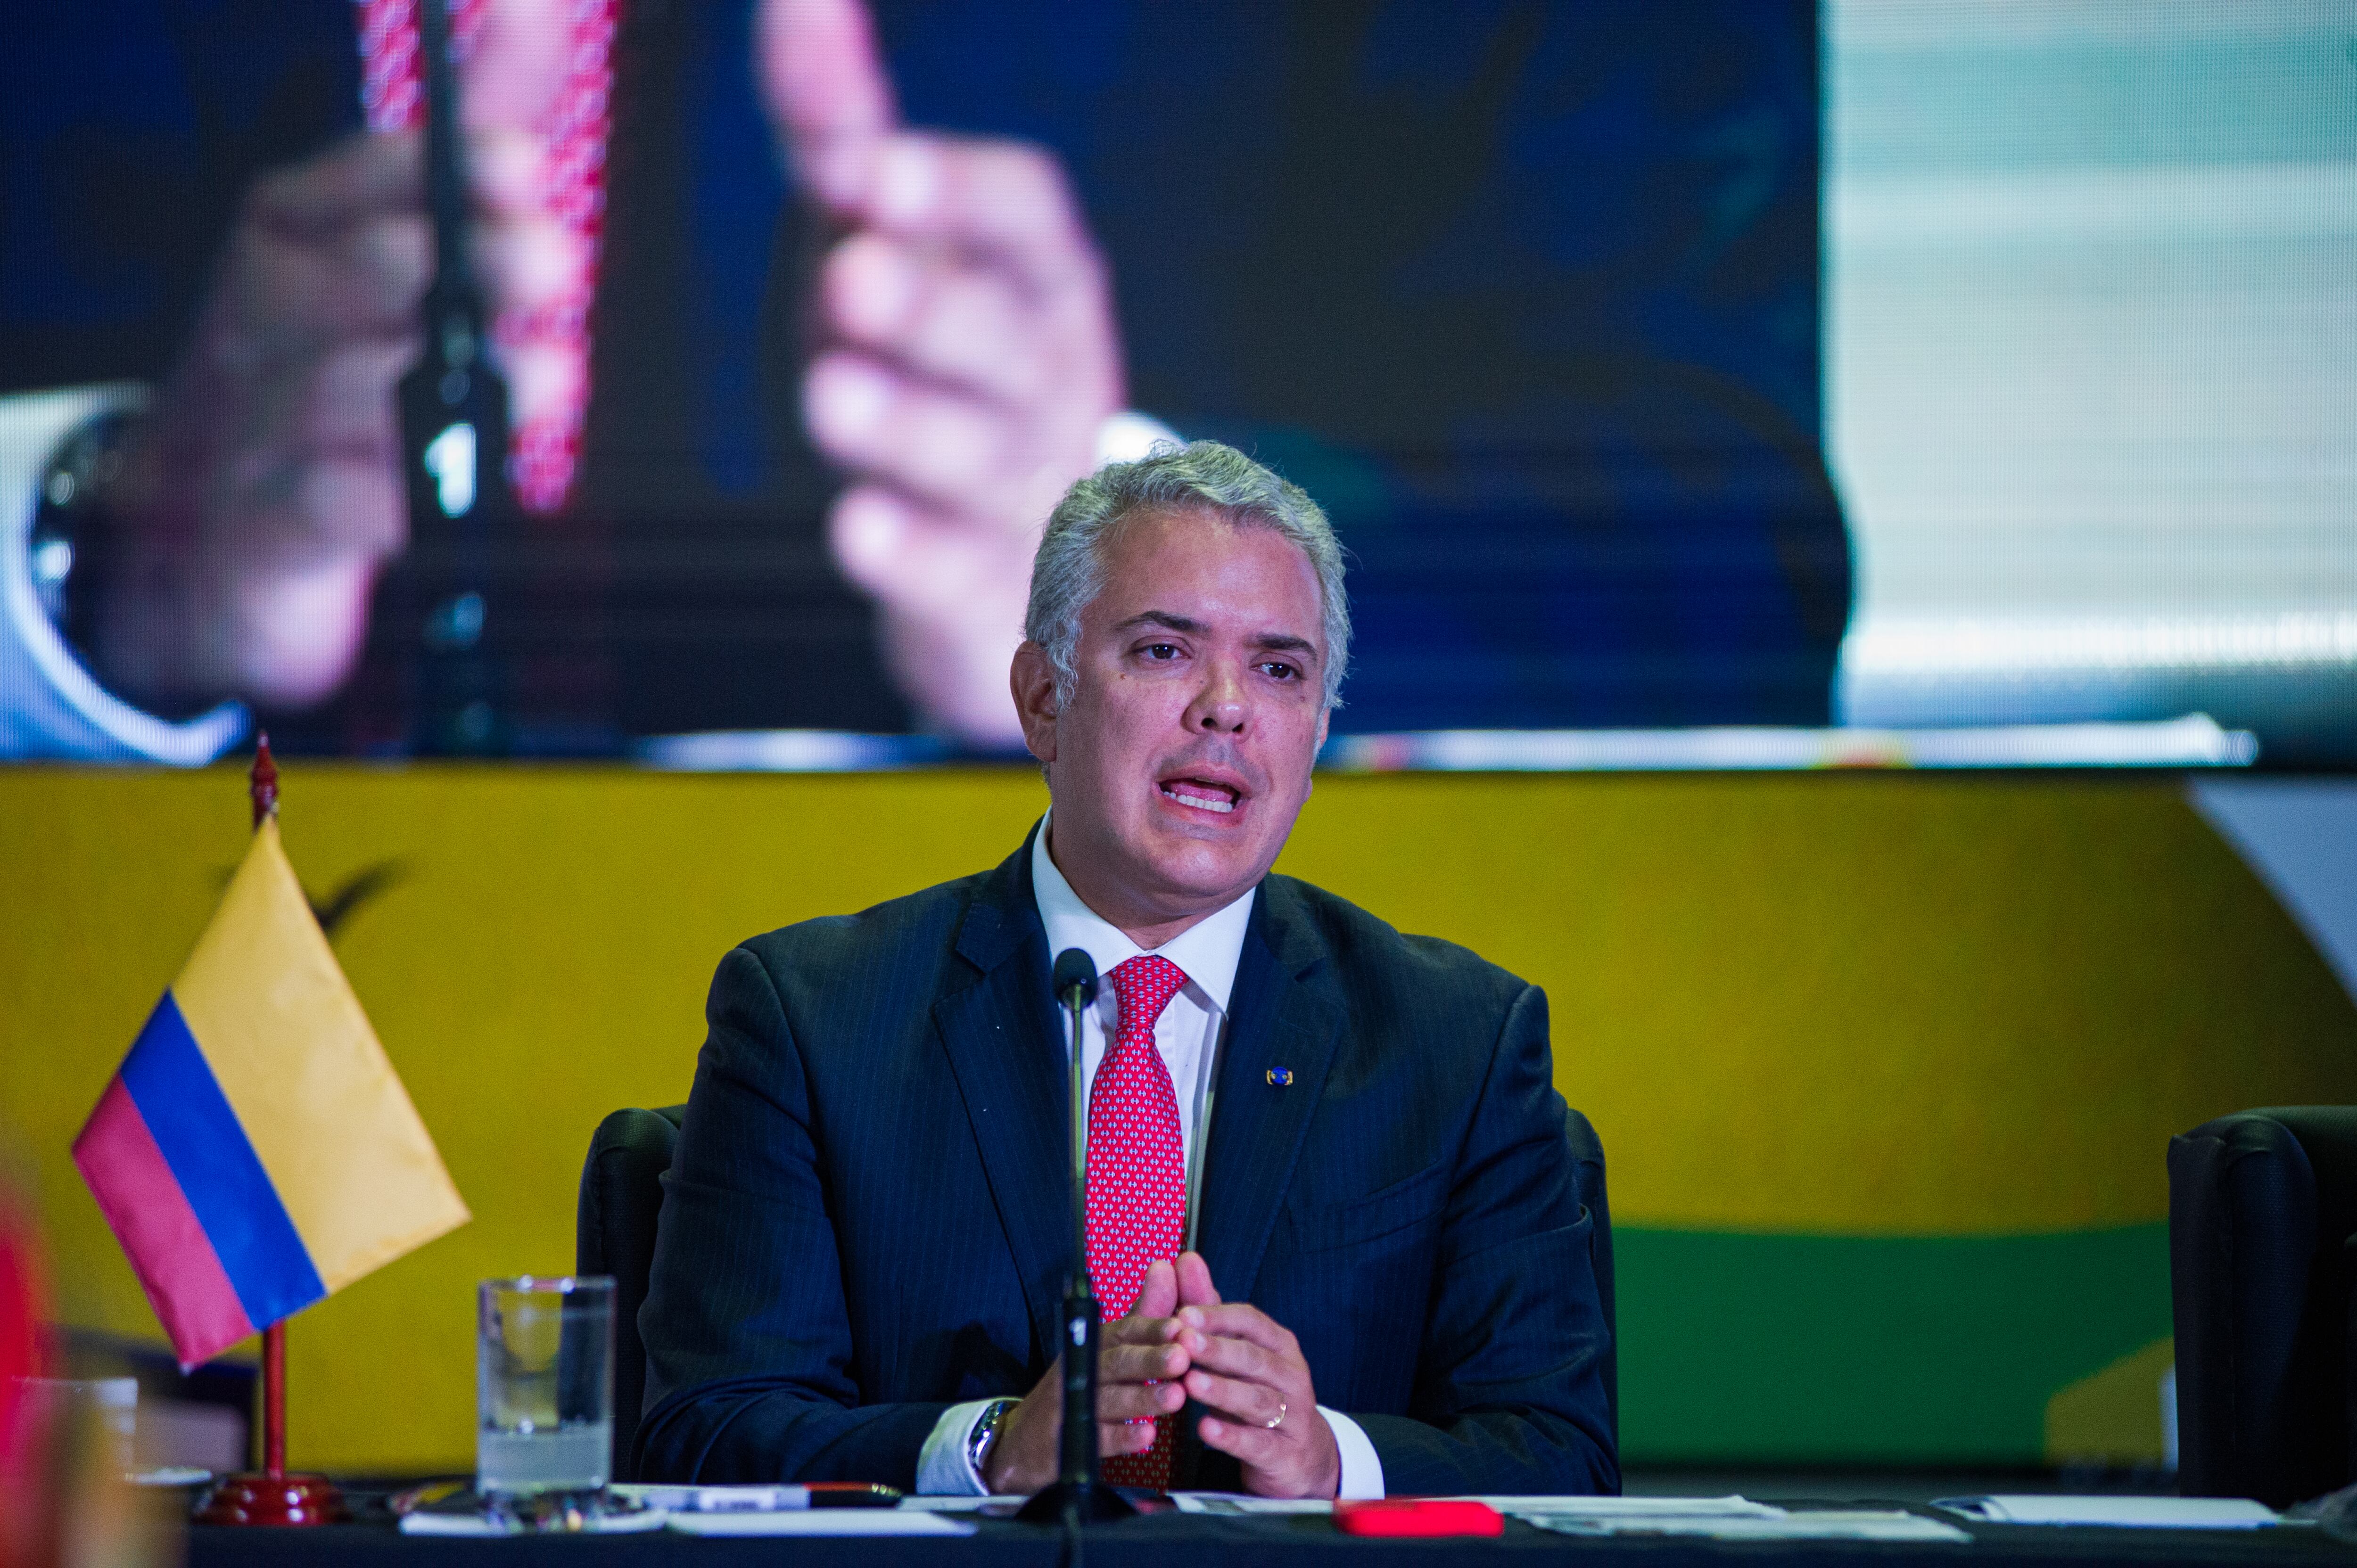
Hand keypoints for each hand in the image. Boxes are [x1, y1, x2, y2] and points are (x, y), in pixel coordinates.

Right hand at [92, 0, 582, 711]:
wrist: (224, 548)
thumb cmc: (323, 387)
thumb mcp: (389, 256)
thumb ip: (461, 155)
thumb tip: (524, 9)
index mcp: (295, 243)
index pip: (362, 179)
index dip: (438, 169)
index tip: (522, 165)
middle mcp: (268, 323)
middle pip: (362, 274)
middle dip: (457, 262)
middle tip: (550, 262)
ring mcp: (261, 428)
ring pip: (346, 388)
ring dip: (447, 378)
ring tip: (549, 375)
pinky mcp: (270, 535)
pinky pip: (326, 505)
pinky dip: (389, 495)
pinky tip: (448, 486)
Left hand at [758, 0, 1124, 746]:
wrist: (1020, 552)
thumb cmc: (938, 368)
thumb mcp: (892, 242)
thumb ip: (845, 129)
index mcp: (1034, 278)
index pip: (1023, 218)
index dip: (954, 192)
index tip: (870, 171)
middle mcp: (1044, 377)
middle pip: (1000, 336)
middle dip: (930, 308)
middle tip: (852, 278)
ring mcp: (1023, 488)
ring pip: (974, 455)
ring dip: (906, 426)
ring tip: (832, 397)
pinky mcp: (986, 590)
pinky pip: (954, 574)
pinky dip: (907, 557)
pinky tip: (857, 531)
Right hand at [982, 1258, 1190, 1494]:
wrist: (1021, 1441)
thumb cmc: (1077, 1388)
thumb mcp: (1105, 1350)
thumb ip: (1141, 1317)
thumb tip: (1166, 1269)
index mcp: (1095, 1344)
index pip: (1124, 1330)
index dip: (1152, 1328)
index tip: (1181, 1327)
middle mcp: (1082, 1370)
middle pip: (1117, 1362)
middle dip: (1150, 1359)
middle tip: (1182, 1357)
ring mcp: (1072, 1406)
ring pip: (1110, 1400)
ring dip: (1143, 1397)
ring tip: (1175, 1396)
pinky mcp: (1068, 1443)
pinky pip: (1098, 1440)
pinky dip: (1122, 1437)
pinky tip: (1147, 1436)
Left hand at [1170, 1251, 1339, 1498]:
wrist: (1300, 1457)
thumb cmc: (1258, 1393)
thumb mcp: (1237, 1354)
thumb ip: (1210, 1310)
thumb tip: (1186, 1259)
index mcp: (1279, 1346)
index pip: (1252, 1322)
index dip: (1218, 1317)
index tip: (1183, 1314)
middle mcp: (1291, 1376)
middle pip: (1255, 1359)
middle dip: (1218, 1349)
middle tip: (1184, 1342)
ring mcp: (1293, 1416)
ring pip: (1258, 1400)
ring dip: (1222, 1391)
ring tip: (1189, 1384)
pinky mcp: (1284, 1454)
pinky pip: (1258, 1444)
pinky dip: (1231, 1437)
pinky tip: (1204, 1431)